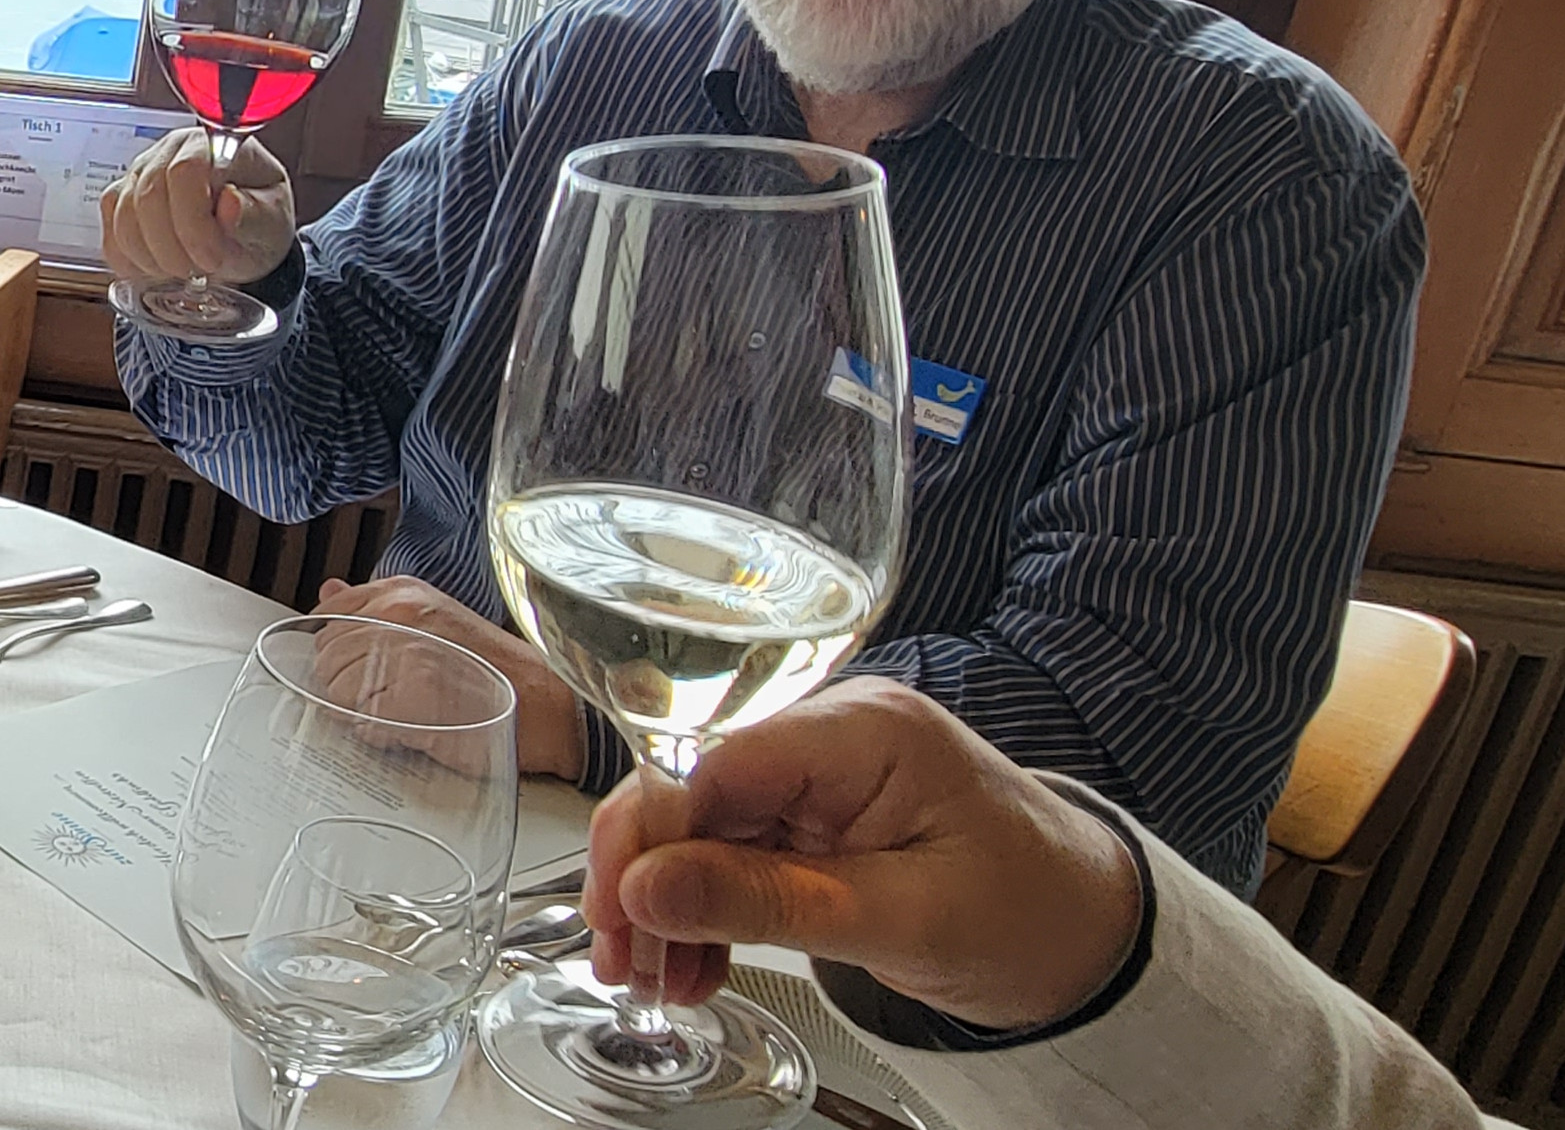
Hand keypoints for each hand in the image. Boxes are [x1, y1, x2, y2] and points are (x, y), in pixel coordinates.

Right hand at [100, 128, 293, 286]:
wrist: (249, 234)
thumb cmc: (262, 220)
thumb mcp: (273, 220)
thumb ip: (254, 212)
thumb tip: (229, 202)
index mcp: (216, 144)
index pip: (186, 170)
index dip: (193, 222)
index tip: (212, 258)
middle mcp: (173, 149)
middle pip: (148, 194)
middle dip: (170, 247)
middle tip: (198, 273)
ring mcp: (142, 172)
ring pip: (123, 213)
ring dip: (150, 257)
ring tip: (182, 272)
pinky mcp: (123, 198)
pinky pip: (110, 229)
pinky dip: (129, 260)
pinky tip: (156, 271)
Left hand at [311, 576, 585, 782]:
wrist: (541, 703)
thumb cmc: (490, 667)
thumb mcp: (431, 617)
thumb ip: (374, 606)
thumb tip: (327, 592)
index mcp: (401, 592)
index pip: (326, 618)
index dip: (337, 650)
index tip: (358, 665)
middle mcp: (398, 615)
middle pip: (326, 659)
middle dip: (346, 685)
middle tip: (390, 694)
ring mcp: (404, 654)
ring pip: (337, 693)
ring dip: (361, 711)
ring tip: (406, 709)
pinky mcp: (411, 697)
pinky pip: (363, 724)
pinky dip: (380, 735)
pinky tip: (413, 727)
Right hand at [584, 679, 1143, 1031]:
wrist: (1094, 930)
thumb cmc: (1031, 912)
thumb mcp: (900, 922)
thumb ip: (769, 903)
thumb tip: (646, 891)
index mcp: (862, 730)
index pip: (715, 763)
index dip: (650, 835)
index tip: (616, 913)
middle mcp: (830, 731)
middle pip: (696, 788)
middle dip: (647, 876)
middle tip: (621, 961)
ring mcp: (822, 771)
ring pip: (705, 825)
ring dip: (669, 902)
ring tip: (654, 980)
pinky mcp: (818, 810)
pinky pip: (736, 848)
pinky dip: (707, 906)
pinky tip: (692, 962)